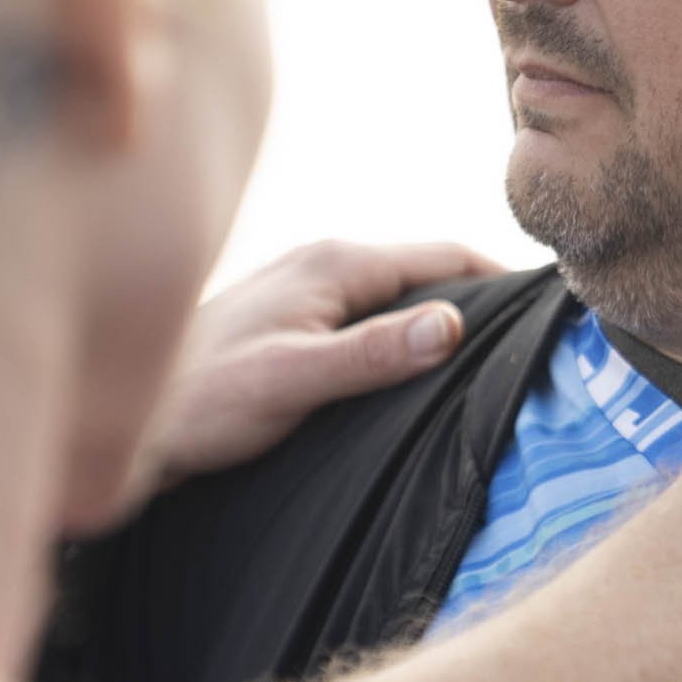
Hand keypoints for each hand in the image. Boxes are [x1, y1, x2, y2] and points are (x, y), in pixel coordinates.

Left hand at [119, 239, 507, 512]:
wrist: (128, 427)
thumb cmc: (200, 403)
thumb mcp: (294, 382)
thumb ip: (373, 352)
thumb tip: (452, 324)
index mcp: (335, 263)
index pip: (447, 255)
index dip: (503, 280)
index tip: (552, 311)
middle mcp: (324, 261)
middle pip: (428, 270)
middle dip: (479, 298)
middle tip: (534, 342)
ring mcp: (307, 285)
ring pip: (399, 291)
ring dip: (440, 316)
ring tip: (487, 358)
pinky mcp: (294, 313)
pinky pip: (372, 310)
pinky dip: (405, 329)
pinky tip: (412, 369)